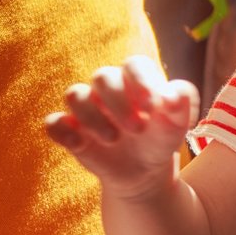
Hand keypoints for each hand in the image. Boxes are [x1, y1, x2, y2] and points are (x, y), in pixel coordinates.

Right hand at [44, 57, 198, 197]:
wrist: (144, 170)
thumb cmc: (161, 138)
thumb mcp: (178, 124)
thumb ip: (182, 104)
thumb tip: (172, 95)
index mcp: (137, 80)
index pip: (134, 64)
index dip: (141, 81)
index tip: (153, 107)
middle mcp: (108, 89)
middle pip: (102, 76)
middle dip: (118, 102)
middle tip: (137, 129)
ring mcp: (86, 108)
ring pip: (74, 94)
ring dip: (92, 117)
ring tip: (113, 139)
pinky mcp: (69, 129)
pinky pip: (53, 122)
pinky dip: (63, 131)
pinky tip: (81, 144)